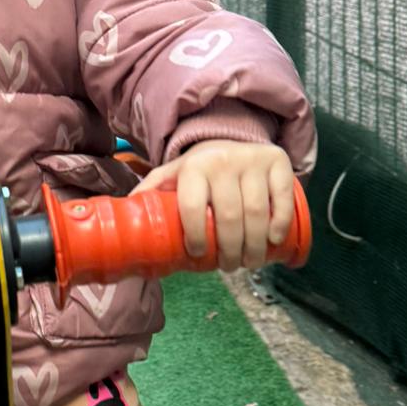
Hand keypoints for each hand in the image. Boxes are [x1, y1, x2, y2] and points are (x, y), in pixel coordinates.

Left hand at [130, 139, 294, 271]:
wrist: (232, 138)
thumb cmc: (199, 169)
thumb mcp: (172, 175)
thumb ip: (151, 192)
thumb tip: (123, 220)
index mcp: (193, 167)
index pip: (193, 207)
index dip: (195, 237)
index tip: (198, 255)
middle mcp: (223, 161)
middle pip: (229, 217)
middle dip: (230, 251)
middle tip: (229, 267)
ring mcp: (253, 160)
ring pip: (257, 212)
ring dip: (254, 246)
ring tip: (249, 262)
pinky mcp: (279, 162)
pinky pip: (282, 199)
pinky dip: (280, 224)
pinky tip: (273, 241)